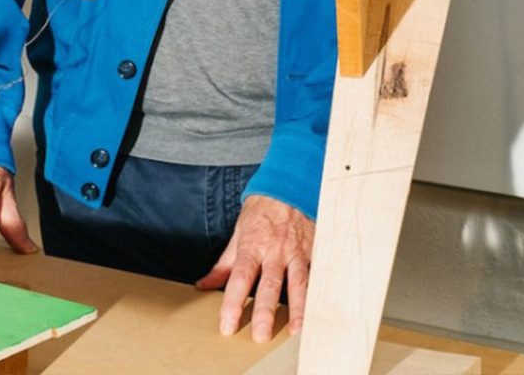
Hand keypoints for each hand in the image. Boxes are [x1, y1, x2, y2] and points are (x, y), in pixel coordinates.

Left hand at [195, 194, 313, 342]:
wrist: (287, 187)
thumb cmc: (260, 213)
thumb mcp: (239, 234)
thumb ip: (224, 264)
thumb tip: (204, 285)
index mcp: (253, 245)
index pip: (241, 277)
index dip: (233, 302)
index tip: (227, 325)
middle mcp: (275, 250)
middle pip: (270, 284)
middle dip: (266, 311)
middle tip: (261, 336)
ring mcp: (296, 251)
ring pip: (298, 283)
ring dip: (297, 309)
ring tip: (295, 333)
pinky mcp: (313, 251)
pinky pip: (316, 274)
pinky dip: (318, 294)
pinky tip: (320, 313)